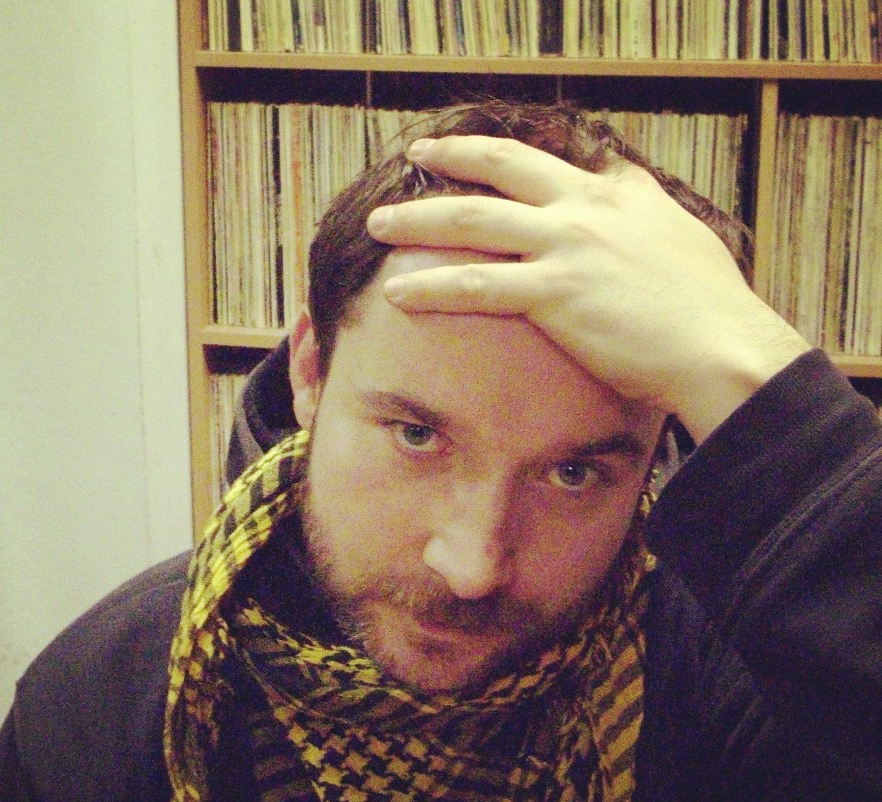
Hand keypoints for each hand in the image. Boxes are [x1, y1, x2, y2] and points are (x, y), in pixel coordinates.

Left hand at [366, 135, 809, 442]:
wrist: (722, 348)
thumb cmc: (707, 307)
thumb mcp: (681, 235)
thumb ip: (644, 204)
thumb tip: (627, 180)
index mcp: (616, 193)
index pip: (549, 161)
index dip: (504, 154)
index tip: (473, 153)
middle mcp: (586, 208)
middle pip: (501, 167)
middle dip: (451, 158)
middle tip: (414, 156)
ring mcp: (568, 245)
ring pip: (474, 220)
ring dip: (418, 220)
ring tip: (378, 224)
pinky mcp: (555, 292)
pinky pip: (476, 285)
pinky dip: (431, 288)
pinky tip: (398, 294)